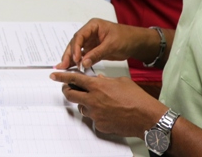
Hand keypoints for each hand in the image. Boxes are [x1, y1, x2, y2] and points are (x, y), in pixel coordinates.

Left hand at [50, 70, 165, 137]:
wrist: (146, 117)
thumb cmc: (137, 99)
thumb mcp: (120, 82)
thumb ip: (106, 80)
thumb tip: (99, 80)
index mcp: (97, 86)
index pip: (74, 79)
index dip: (62, 77)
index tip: (54, 75)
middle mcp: (93, 100)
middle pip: (71, 95)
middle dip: (67, 90)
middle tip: (68, 88)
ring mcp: (95, 114)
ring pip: (82, 107)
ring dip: (85, 103)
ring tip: (98, 101)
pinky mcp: (100, 125)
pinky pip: (93, 118)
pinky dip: (97, 114)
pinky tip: (108, 112)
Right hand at [54, 18, 151, 70]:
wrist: (136, 43)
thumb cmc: (126, 37)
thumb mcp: (111, 45)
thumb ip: (97, 54)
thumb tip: (84, 62)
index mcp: (93, 26)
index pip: (79, 36)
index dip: (75, 48)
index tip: (75, 59)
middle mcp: (89, 33)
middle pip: (75, 43)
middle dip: (68, 54)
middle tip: (63, 65)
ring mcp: (91, 42)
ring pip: (77, 50)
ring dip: (71, 59)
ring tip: (64, 68)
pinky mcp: (94, 50)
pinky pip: (84, 56)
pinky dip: (79, 62)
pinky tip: (73, 68)